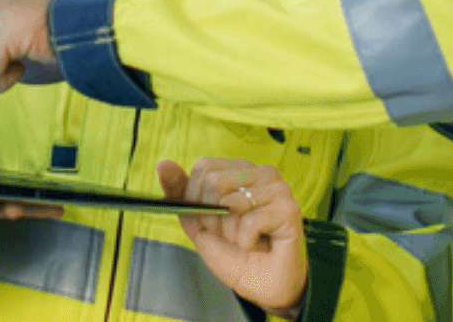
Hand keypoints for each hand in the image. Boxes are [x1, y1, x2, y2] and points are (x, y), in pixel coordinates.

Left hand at [162, 157, 306, 318]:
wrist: (265, 288)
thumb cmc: (236, 255)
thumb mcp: (198, 224)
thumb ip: (180, 193)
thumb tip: (163, 164)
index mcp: (239, 170)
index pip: (203, 167)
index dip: (197, 200)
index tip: (209, 222)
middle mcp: (261, 172)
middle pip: (214, 181)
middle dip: (212, 219)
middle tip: (229, 237)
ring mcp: (278, 188)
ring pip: (232, 202)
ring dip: (230, 233)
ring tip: (245, 242)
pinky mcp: (289, 208)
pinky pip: (249, 221)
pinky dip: (246, 241)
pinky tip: (258, 245)